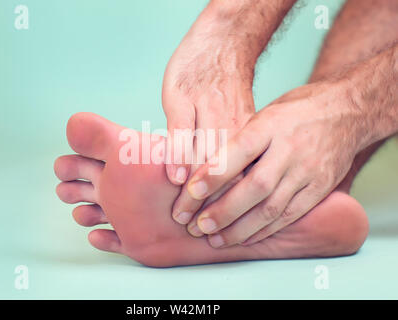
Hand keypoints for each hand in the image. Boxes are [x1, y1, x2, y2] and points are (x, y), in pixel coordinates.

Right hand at [162, 3, 255, 223]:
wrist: (221, 46)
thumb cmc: (228, 93)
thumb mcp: (242, 123)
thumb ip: (240, 154)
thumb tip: (237, 188)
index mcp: (247, 135)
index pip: (242, 176)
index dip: (232, 205)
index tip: (222, 230)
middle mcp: (230, 125)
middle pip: (224, 172)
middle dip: (212, 204)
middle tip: (198, 230)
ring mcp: (206, 111)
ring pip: (203, 156)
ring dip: (193, 188)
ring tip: (181, 215)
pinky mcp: (183, 99)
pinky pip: (182, 131)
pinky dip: (178, 155)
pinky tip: (174, 177)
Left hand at [184, 80, 364, 246]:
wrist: (346, 111)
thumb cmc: (296, 111)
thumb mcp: (266, 112)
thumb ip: (241, 139)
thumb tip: (207, 168)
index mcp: (271, 125)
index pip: (238, 152)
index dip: (214, 174)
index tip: (191, 192)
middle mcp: (290, 149)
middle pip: (255, 186)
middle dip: (224, 211)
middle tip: (198, 226)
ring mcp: (308, 171)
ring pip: (272, 207)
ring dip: (240, 228)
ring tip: (215, 239)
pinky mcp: (320, 188)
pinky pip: (290, 215)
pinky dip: (265, 230)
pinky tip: (245, 238)